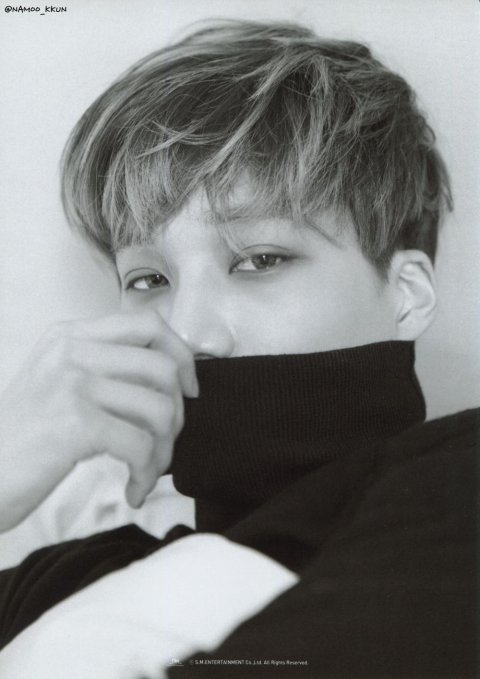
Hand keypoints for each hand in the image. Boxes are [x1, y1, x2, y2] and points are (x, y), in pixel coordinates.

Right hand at [0, 309, 197, 530]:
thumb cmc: (22, 439)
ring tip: (146, 471)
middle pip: (164, 367)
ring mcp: (73, 383)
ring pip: (160, 409)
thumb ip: (104, 370)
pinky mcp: (76, 423)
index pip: (148, 323)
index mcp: (71, 335)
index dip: (182, 355)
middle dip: (177, 413)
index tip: (187, 389)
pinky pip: (142, 445)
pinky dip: (147, 474)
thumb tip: (173, 380)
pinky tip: (133, 490)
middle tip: (163, 442)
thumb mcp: (58, 383)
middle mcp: (72, 350)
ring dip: (164, 450)